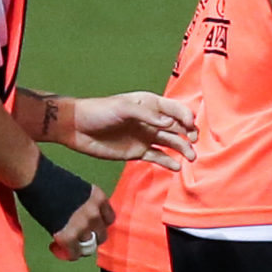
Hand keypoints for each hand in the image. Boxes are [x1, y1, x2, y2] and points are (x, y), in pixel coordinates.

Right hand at [48, 186, 113, 261]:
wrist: (33, 177)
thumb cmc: (49, 179)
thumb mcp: (77, 189)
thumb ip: (85, 205)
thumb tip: (83, 222)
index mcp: (98, 198)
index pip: (109, 220)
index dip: (97, 226)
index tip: (88, 228)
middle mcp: (94, 212)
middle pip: (101, 236)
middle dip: (89, 238)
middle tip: (75, 238)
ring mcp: (82, 225)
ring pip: (87, 247)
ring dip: (75, 247)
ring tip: (61, 242)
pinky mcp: (67, 236)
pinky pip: (73, 254)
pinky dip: (65, 253)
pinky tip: (53, 246)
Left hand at [56, 91, 196, 166]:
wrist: (77, 128)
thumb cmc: (99, 111)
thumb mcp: (123, 108)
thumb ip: (148, 115)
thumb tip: (170, 123)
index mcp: (150, 104)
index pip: (175, 109)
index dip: (185, 117)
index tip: (190, 127)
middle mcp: (152, 120)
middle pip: (176, 127)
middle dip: (188, 134)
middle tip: (193, 143)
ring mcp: (145, 137)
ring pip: (170, 143)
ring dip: (183, 149)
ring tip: (191, 158)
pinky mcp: (138, 152)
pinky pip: (158, 157)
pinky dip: (168, 162)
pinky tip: (177, 167)